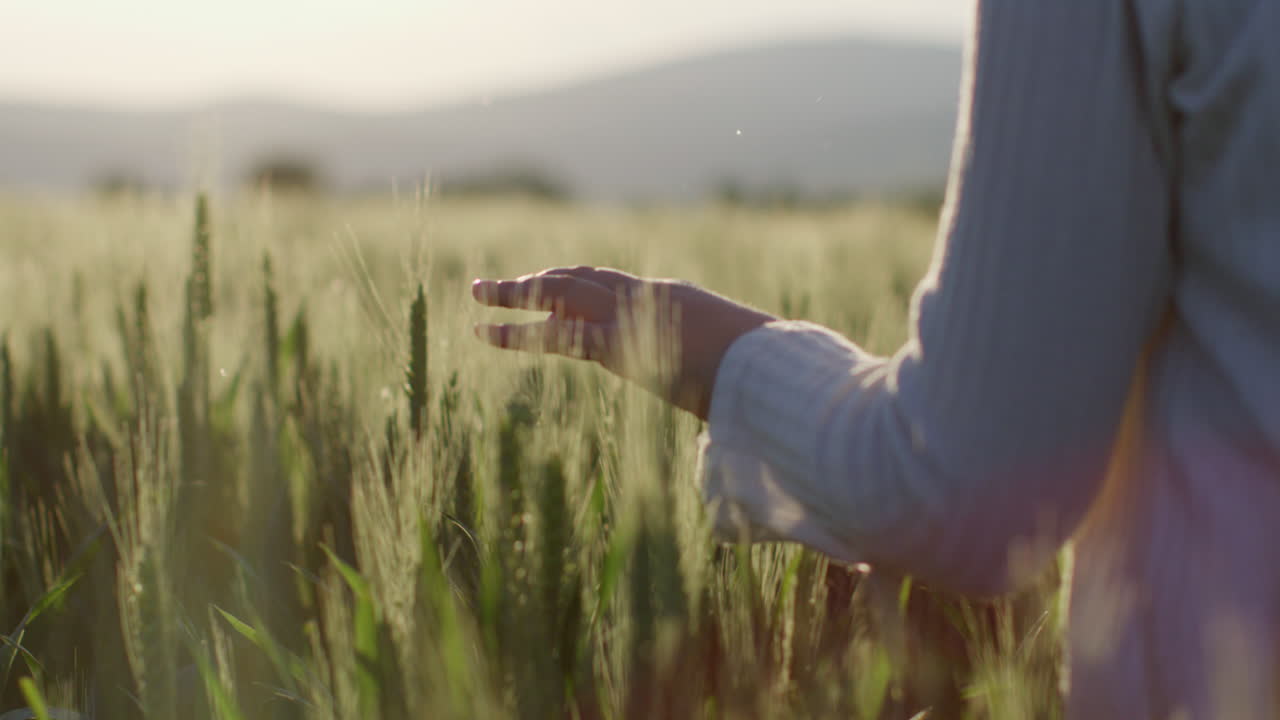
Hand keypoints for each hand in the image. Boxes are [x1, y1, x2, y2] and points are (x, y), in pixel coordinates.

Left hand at [471, 266, 774, 419]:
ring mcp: (631, 315)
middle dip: (537, 281)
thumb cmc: (766, 374)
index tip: (548, 288)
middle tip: (497, 284)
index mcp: (672, 300)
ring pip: (561, 293)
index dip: (575, 286)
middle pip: (580, 280)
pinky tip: (489, 332)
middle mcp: (646, 298)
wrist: (772, 368)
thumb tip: (734, 405)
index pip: (613, 286)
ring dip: (515, 293)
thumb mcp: (739, 370)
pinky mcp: (620, 344)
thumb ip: (723, 378)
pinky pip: (560, 332)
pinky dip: (520, 332)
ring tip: (477, 294)